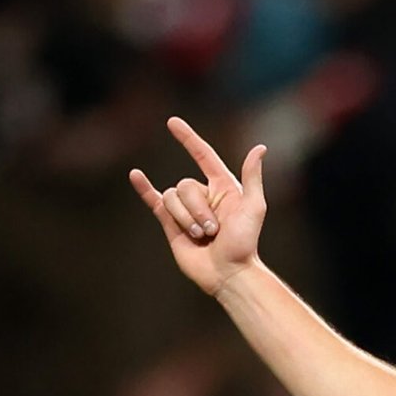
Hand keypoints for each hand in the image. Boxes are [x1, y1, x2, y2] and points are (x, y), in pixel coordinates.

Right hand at [130, 117, 266, 295]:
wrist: (227, 273)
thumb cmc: (245, 243)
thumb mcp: (254, 207)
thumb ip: (252, 177)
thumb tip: (259, 148)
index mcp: (223, 187)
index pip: (202, 155)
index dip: (187, 139)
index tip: (172, 122)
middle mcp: (204, 194)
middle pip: (185, 185)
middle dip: (197, 209)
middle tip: (214, 230)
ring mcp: (186, 209)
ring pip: (172, 197)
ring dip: (186, 218)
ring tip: (201, 236)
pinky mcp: (171, 223)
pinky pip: (155, 200)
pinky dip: (144, 188)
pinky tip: (135, 176)